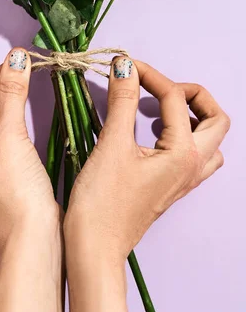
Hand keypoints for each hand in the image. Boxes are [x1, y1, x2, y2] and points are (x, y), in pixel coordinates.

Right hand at [65, 57, 229, 259]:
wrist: (95, 246)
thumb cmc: (102, 202)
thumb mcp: (112, 145)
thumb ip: (123, 101)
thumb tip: (125, 66)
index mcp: (183, 153)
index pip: (174, 98)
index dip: (148, 74)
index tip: (122, 65)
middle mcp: (193, 166)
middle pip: (215, 118)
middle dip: (191, 94)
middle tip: (158, 87)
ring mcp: (185, 179)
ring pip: (210, 139)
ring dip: (193, 117)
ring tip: (159, 108)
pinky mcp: (172, 186)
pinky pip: (195, 155)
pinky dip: (183, 136)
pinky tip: (154, 134)